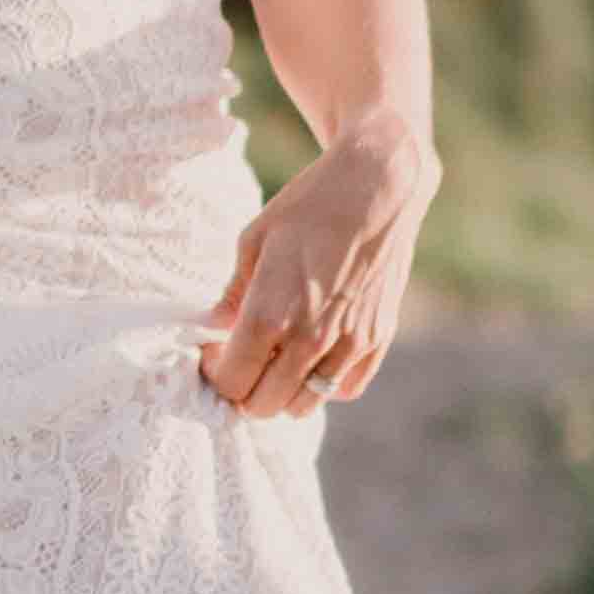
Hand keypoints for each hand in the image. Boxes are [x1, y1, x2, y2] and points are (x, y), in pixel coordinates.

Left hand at [200, 122, 434, 417]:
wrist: (378, 188)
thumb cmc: (308, 207)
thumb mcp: (254, 241)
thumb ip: (233, 294)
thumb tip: (214, 328)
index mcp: (271, 314)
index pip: (231, 382)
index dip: (215, 374)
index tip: (214, 353)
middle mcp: (311, 338)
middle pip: (263, 405)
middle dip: (243, 390)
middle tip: (241, 362)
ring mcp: (348, 343)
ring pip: (303, 406)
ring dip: (282, 393)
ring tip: (275, 362)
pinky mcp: (377, 340)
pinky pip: (344, 389)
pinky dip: (323, 385)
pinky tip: (313, 357)